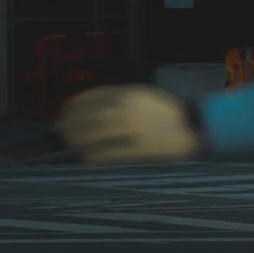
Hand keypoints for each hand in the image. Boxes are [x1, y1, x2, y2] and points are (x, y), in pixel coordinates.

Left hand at [58, 85, 202, 165]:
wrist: (193, 128)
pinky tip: (86, 159)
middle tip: (60, 129)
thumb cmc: (165, 114)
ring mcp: (136, 130)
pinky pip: (114, 153)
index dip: (77, 103)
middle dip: (73, 123)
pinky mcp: (142, 150)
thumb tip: (91, 107)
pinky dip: (97, 156)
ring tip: (69, 144)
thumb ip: (121, 99)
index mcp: (132, 94)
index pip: (96, 96)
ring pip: (99, 134)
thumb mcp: (144, 97)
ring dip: (80, 139)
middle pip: (93, 116)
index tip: (65, 110)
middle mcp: (131, 110)